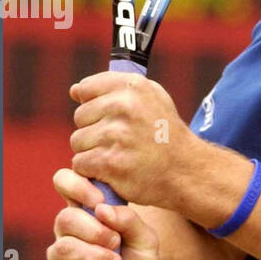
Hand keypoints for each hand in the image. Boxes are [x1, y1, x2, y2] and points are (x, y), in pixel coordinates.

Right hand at [46, 168, 161, 259]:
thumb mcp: (146, 241)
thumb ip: (129, 221)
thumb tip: (102, 209)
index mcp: (89, 213)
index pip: (66, 183)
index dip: (76, 185)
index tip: (99, 201)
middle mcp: (70, 232)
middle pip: (65, 218)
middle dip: (94, 231)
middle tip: (117, 243)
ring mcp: (60, 257)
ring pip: (63, 247)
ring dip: (93, 256)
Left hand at [69, 71, 200, 208]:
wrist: (185, 172)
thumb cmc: (166, 134)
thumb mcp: (153, 98)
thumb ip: (117, 88)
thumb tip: (75, 91)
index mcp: (134, 87)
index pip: (86, 89)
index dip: (92, 104)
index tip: (108, 117)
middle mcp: (125, 106)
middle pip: (80, 116)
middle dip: (93, 130)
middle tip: (119, 141)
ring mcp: (116, 135)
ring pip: (78, 141)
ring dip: (92, 152)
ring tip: (119, 155)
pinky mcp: (109, 162)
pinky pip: (81, 163)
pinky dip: (93, 170)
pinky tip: (113, 170)